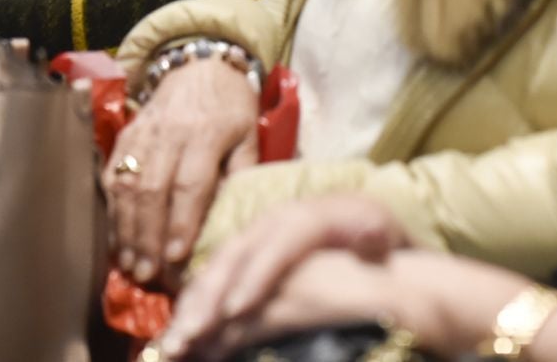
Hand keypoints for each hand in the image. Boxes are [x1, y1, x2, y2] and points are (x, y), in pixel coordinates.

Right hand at [103, 56, 260, 285]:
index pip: (190, 183)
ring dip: (126, 229)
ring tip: (129, 264)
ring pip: (127, 185)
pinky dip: (111, 210)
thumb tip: (231, 218)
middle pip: (153, 189)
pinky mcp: (125, 135)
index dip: (181, 222)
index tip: (176, 256)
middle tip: (147, 272)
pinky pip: (112, 175)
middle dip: (147, 236)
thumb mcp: (250, 134)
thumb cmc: (230, 105)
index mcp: (206, 133)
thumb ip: (242, 173)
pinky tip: (115, 238)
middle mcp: (169, 134)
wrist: (199, 64)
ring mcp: (143, 134)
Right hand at [163, 195, 411, 357]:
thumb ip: (375, 236)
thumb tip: (372, 237)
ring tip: (174, 343)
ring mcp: (255, 238)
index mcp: (311, 213)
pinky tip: (179, 337)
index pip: (280, 241)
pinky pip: (213, 280)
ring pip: (217, 268)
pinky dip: (194, 307)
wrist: (367, 232)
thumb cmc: (376, 243)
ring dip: (192, 306)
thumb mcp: (382, 235)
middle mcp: (275, 221)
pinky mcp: (245, 257)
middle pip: (237, 254)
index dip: (256, 274)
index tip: (237, 310)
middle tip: (188, 335)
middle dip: (209, 296)